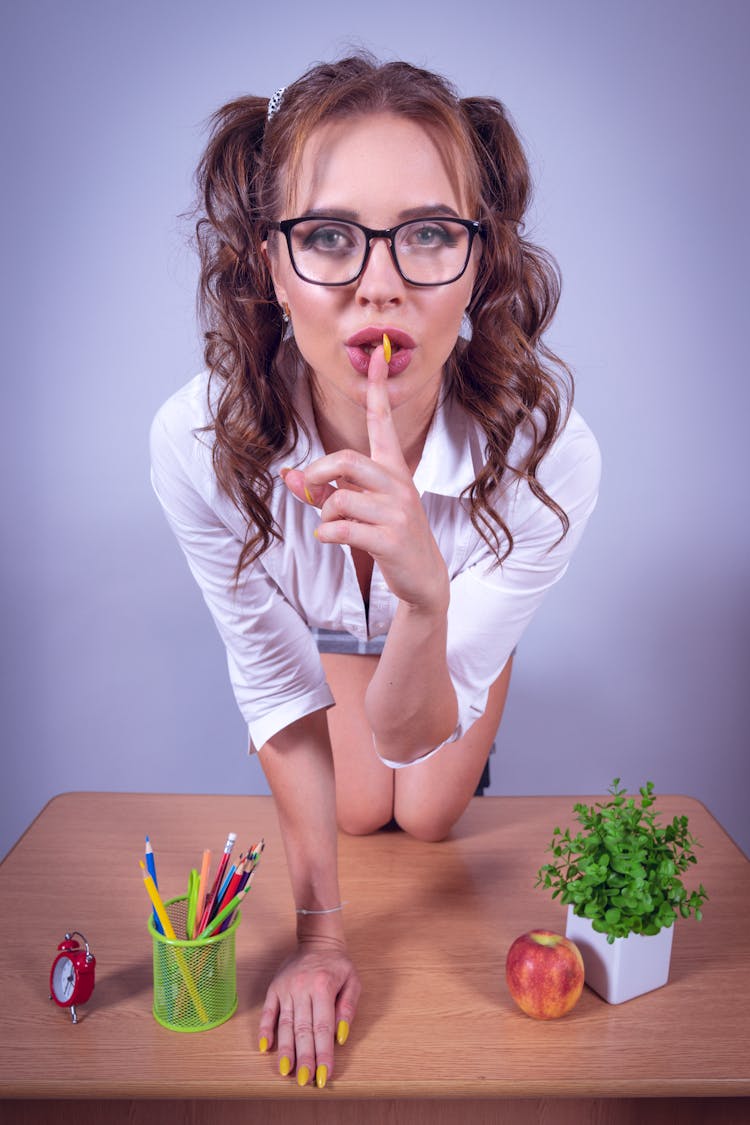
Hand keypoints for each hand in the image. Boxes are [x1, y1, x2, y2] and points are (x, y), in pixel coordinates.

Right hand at [258, 936, 360, 1087]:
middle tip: (304, 1081)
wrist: (318, 940)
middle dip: (304, 1058)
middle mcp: (302, 989)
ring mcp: (286, 988)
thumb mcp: (353, 981)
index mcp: (323, 987)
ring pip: (285, 1024)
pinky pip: (268, 1011)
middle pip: (303, 1030)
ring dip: (286, 1050)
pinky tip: (265, 1048)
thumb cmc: (338, 964)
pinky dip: (266, 1030)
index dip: (324, 1054)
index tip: (324, 1075)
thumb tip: (341, 1037)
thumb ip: (348, 1007)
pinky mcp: (274, 988)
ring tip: (286, 1072)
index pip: (323, 1028)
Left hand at [283, 343, 448, 611]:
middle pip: (345, 460)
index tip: (376, 357)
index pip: (382, 422)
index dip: (377, 390)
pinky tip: (331, 539)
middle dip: (316, 474)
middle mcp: (398, 484)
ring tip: (330, 523)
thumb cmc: (388, 534)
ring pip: (339, 498)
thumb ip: (324, 490)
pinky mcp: (390, 539)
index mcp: (393, 468)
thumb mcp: (359, 507)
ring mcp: (396, 511)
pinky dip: (326, 534)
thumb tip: (287, 476)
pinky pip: (341, 529)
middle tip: (307, 489)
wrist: (423, 576)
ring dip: (323, 513)